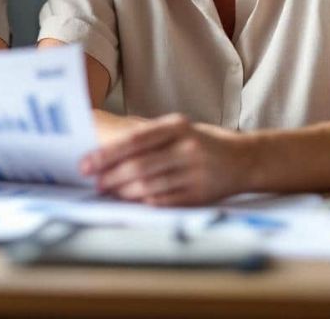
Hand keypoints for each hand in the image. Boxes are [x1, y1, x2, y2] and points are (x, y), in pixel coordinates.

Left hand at [80, 114, 248, 206]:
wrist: (244, 160)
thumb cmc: (202, 142)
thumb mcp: (179, 128)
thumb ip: (149, 135)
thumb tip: (107, 148)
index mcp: (177, 127)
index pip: (134, 141)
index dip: (106, 154)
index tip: (85, 163)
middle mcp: (187, 148)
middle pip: (139, 166)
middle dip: (110, 176)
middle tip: (93, 181)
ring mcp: (194, 173)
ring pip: (148, 187)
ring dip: (123, 192)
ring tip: (107, 191)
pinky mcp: (199, 195)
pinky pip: (163, 201)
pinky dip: (142, 202)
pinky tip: (130, 200)